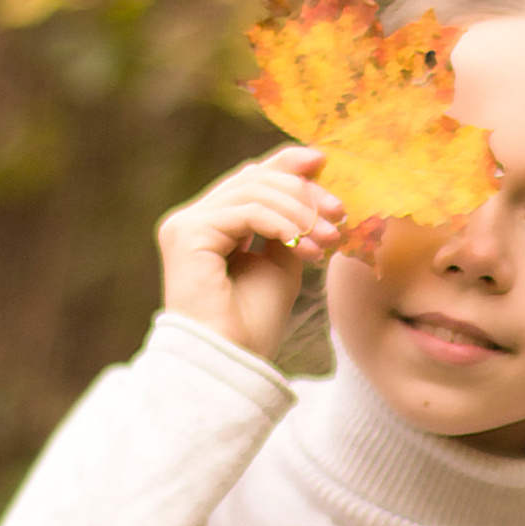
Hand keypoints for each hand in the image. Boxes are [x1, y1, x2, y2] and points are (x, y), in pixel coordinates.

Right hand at [156, 146, 345, 360]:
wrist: (232, 362)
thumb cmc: (254, 324)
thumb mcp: (281, 263)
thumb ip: (289, 224)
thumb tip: (309, 181)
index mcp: (211, 224)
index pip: (250, 179)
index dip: (286, 163)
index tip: (324, 163)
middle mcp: (193, 219)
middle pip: (253, 178)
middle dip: (303, 191)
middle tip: (339, 214)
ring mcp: (185, 224)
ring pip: (253, 191)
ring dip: (300, 212)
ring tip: (329, 238)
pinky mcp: (187, 234)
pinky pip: (246, 211)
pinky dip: (284, 225)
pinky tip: (307, 249)